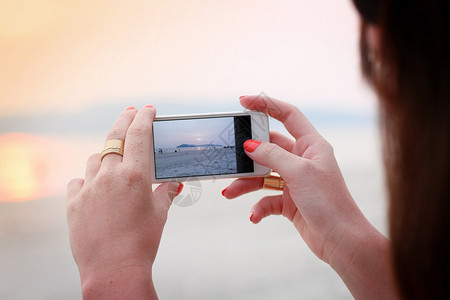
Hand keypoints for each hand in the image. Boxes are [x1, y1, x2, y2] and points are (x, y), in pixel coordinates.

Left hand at [67, 105, 181, 298]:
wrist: (114, 268)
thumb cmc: (141, 242)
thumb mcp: (159, 214)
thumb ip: (165, 193)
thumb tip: (173, 184)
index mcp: (133, 175)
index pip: (137, 135)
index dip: (143, 118)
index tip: (147, 109)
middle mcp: (108, 176)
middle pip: (113, 138)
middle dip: (123, 121)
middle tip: (129, 112)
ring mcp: (88, 188)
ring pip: (95, 159)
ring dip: (106, 155)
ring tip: (115, 160)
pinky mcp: (73, 203)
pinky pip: (79, 181)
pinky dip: (89, 180)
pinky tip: (95, 187)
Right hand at [223, 95, 396, 298]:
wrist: (341, 241)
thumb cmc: (328, 202)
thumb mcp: (299, 172)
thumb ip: (272, 155)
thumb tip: (250, 145)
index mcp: (311, 145)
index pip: (288, 115)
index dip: (266, 104)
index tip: (243, 101)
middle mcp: (302, 160)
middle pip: (269, 147)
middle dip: (248, 154)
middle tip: (230, 155)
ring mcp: (295, 181)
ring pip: (263, 175)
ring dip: (246, 183)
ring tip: (230, 192)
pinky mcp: (289, 201)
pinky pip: (267, 198)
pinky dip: (258, 206)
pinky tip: (254, 215)